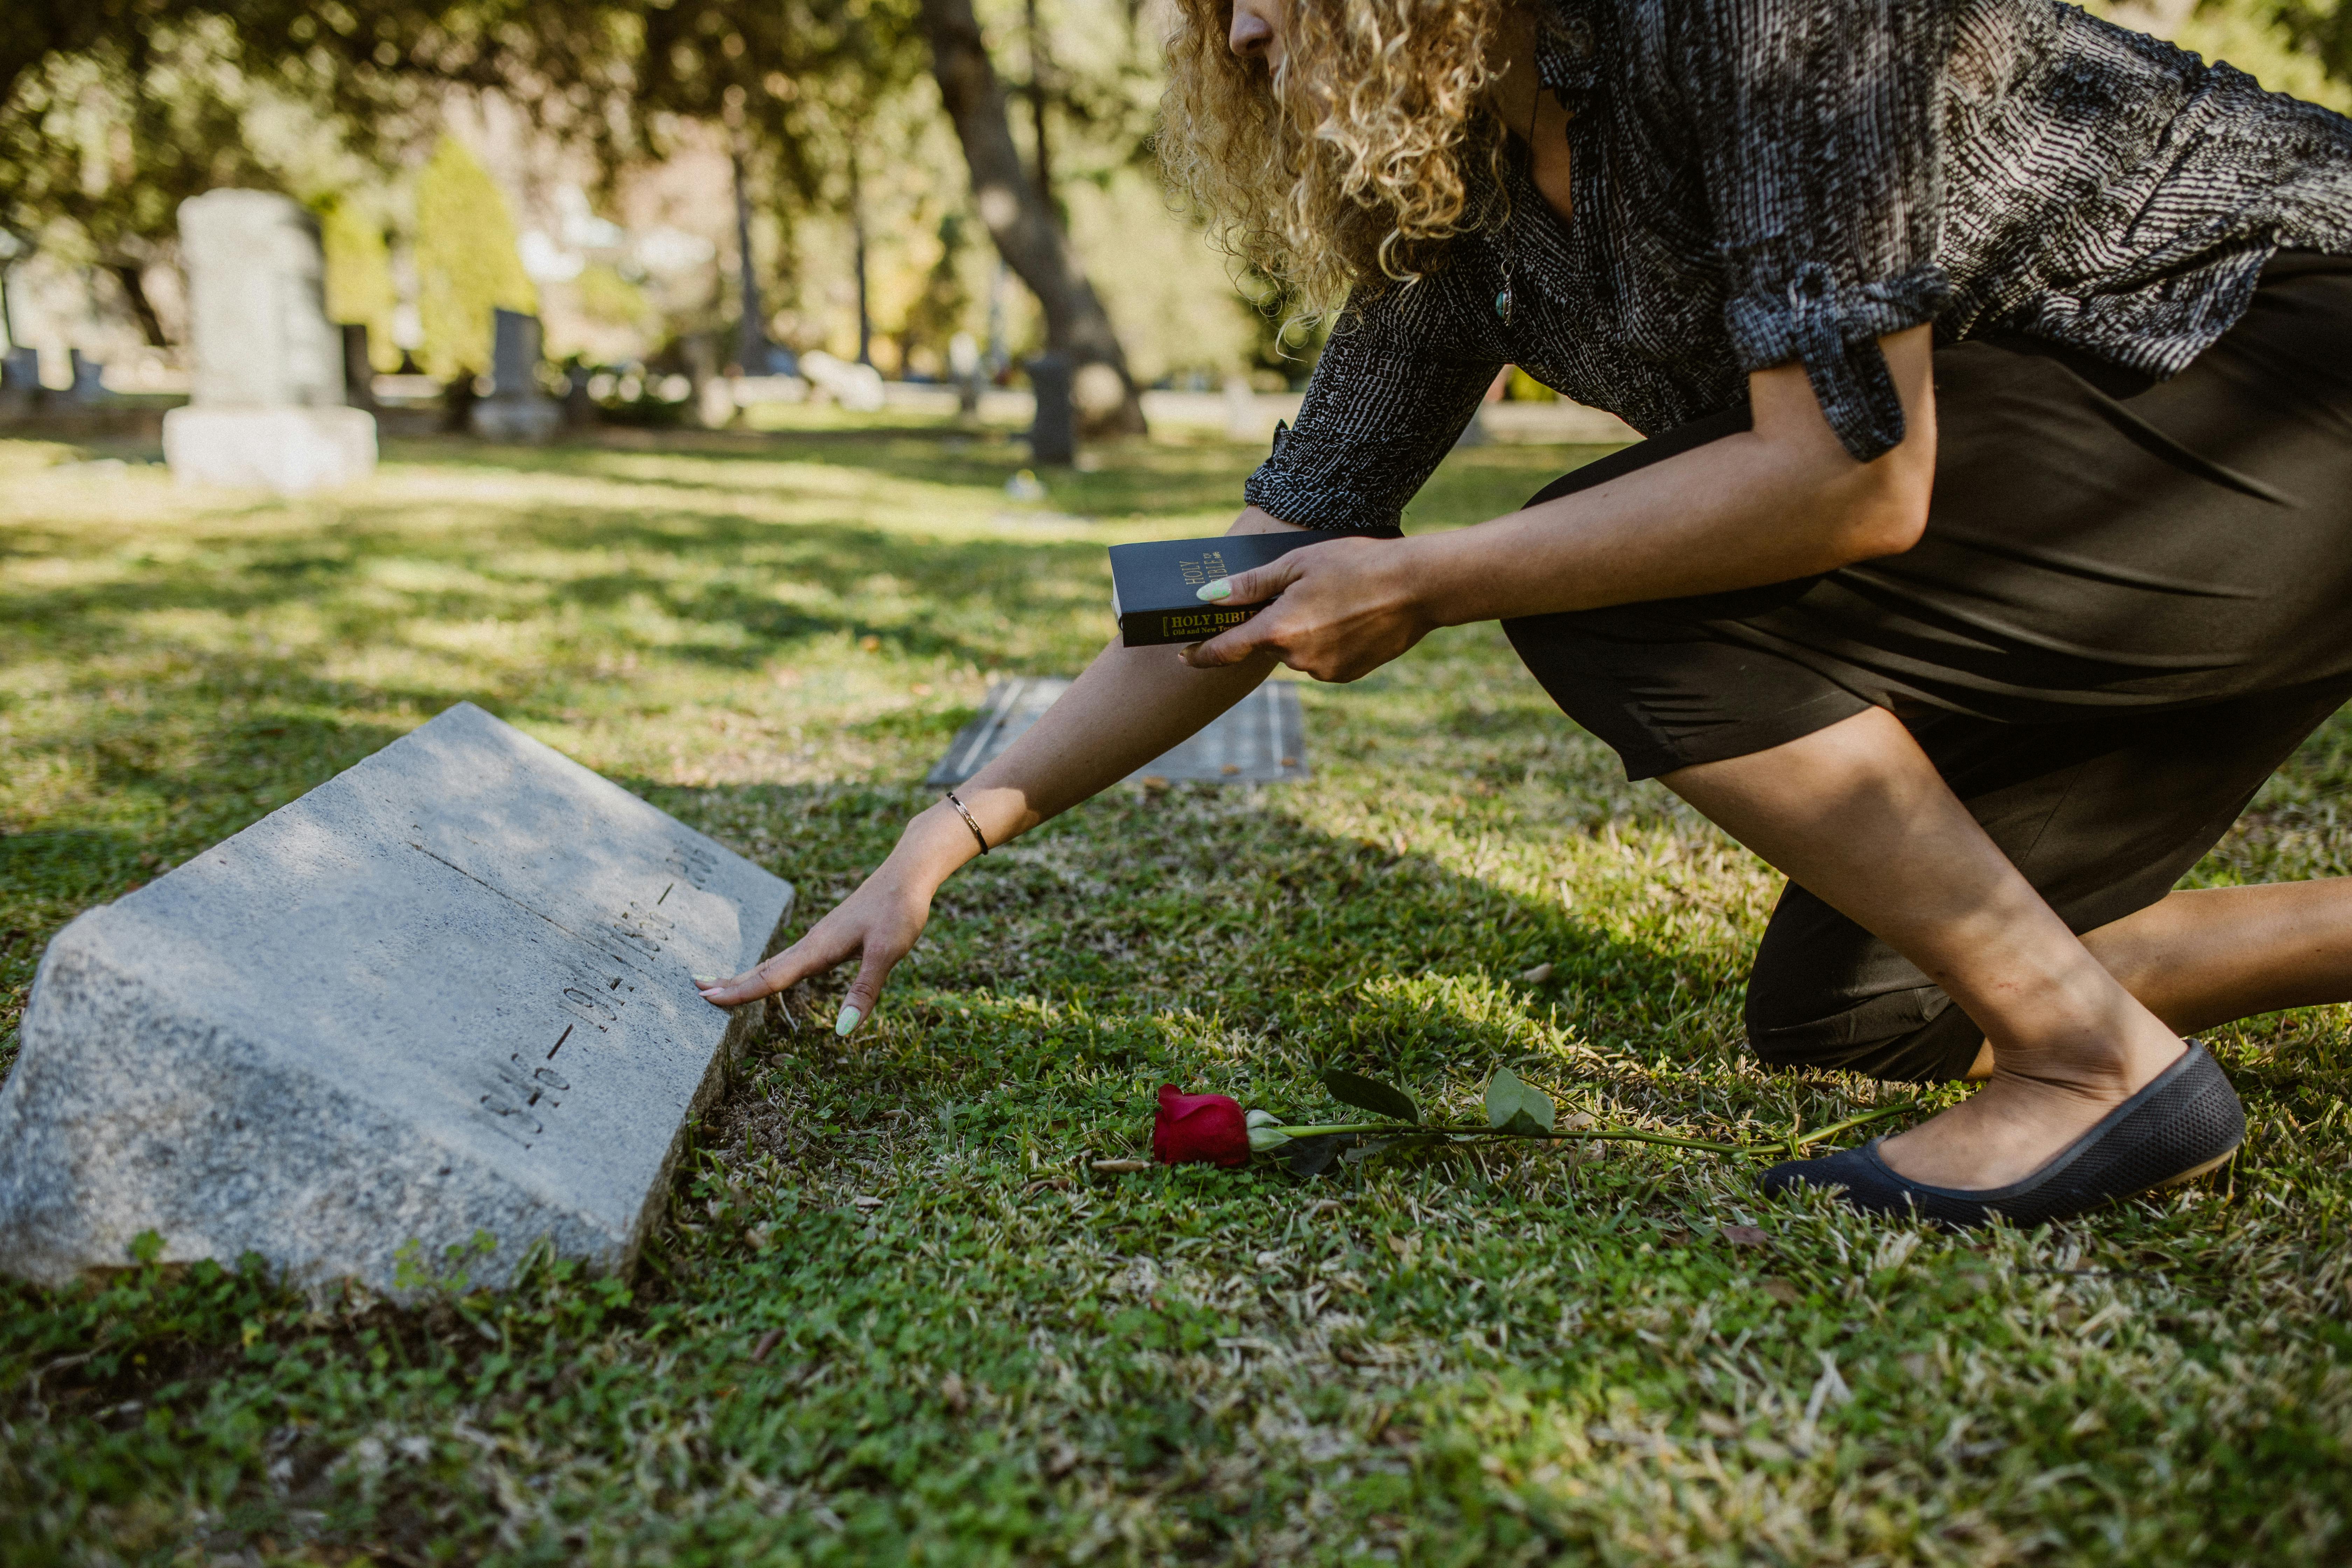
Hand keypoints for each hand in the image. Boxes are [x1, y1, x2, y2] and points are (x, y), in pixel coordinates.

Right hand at [697, 862, 935, 1034]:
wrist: (908, 873)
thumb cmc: (899, 911)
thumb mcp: (887, 954)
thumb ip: (864, 991)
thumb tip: (842, 1032)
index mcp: (818, 949)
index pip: (771, 977)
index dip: (739, 993)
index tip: (705, 1000)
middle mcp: (812, 943)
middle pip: (763, 969)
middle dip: (731, 983)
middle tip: (696, 992)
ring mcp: (819, 938)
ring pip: (775, 961)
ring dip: (747, 975)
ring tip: (721, 986)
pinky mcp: (830, 935)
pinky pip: (790, 957)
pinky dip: (770, 968)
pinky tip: (772, 971)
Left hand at [1179, 534, 1429, 681]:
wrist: (1417, 587)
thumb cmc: (1357, 564)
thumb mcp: (1297, 563)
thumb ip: (1250, 585)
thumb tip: (1207, 596)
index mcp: (1279, 630)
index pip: (1226, 650)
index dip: (1201, 654)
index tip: (1184, 656)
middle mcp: (1297, 658)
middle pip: (1268, 643)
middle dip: (1275, 623)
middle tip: (1303, 593)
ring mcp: (1323, 670)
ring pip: (1296, 652)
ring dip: (1304, 632)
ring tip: (1336, 600)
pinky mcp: (1346, 675)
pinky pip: (1322, 660)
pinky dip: (1326, 642)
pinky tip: (1349, 617)